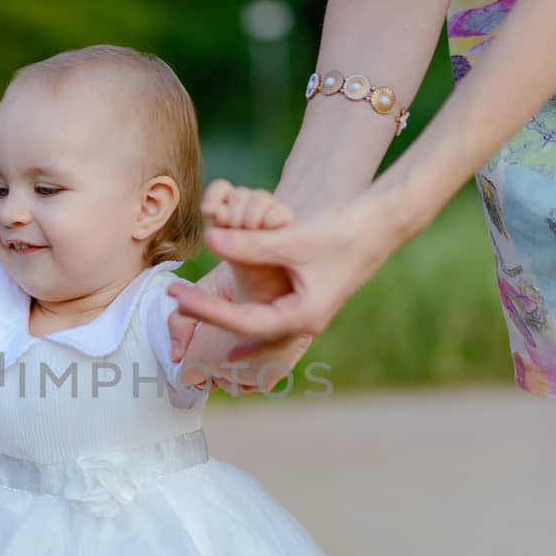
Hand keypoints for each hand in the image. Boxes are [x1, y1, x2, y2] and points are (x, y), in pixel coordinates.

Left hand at [168, 194, 402, 360]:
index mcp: (303, 317)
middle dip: (208, 317)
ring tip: (188, 306)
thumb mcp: (291, 240)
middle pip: (245, 331)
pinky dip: (242, 315)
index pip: (244, 322)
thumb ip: (250, 244)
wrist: (381, 225)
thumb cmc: (343, 232)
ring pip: (255, 330)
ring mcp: (305, 314)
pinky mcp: (305, 300)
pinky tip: (223, 314)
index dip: (208, 311)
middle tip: (174, 299)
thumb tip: (210, 239)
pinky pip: (266, 318)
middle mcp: (303, 323)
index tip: (178, 296)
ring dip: (222, 318)